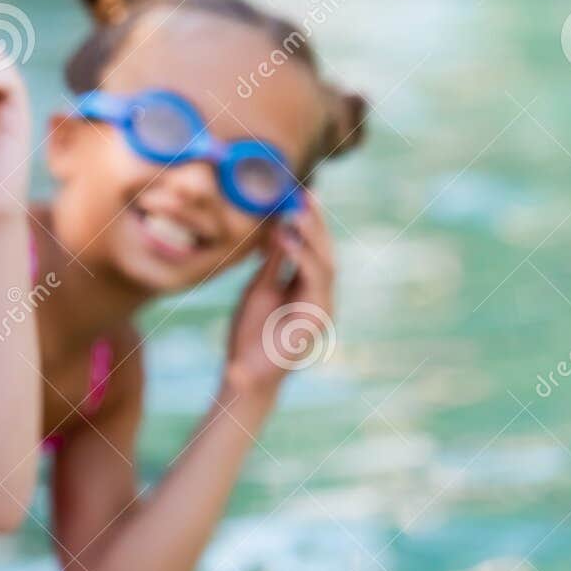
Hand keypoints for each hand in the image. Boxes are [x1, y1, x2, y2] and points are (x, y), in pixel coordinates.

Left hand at [221, 194, 336, 403]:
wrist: (244, 376)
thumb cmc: (250, 333)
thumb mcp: (260, 288)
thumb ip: (274, 263)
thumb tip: (278, 228)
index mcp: (309, 289)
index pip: (316, 250)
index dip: (310, 223)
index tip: (300, 196)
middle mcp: (320, 298)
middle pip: (326, 253)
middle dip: (316, 223)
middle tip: (304, 195)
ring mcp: (321, 309)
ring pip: (325, 265)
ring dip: (311, 237)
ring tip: (294, 212)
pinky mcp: (314, 321)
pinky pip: (314, 283)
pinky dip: (302, 259)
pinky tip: (286, 239)